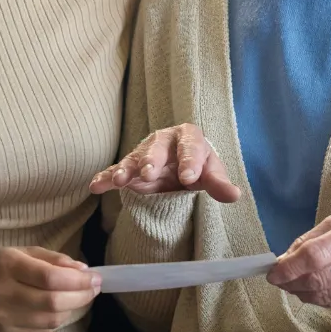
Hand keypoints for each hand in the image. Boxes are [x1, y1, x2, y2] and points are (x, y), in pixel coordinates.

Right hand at [0, 247, 100, 331]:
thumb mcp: (21, 252)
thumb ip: (53, 259)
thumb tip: (83, 270)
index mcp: (7, 265)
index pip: (50, 278)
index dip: (78, 280)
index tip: (96, 277)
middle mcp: (3, 293)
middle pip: (53, 302)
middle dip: (81, 296)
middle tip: (94, 288)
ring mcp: (3, 319)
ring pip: (51, 320)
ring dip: (72, 309)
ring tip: (78, 297)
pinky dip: (56, 321)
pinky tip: (57, 309)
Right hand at [89, 124, 240, 202]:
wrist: (181, 166)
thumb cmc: (199, 167)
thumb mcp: (211, 173)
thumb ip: (218, 183)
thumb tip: (234, 194)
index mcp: (188, 137)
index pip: (190, 146)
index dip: (190, 161)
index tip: (189, 178)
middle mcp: (163, 140)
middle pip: (157, 147)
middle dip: (153, 159)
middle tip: (150, 173)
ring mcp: (144, 153)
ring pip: (134, 158)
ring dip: (126, 169)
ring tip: (121, 180)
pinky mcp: (130, 167)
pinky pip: (115, 171)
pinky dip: (106, 177)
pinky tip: (96, 186)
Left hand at [266, 203, 330, 309]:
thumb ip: (309, 240)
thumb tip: (284, 261)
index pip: (315, 256)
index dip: (289, 267)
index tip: (272, 272)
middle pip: (319, 280)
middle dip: (292, 282)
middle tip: (280, 279)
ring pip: (326, 297)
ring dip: (303, 293)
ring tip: (293, 285)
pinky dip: (320, 299)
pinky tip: (313, 290)